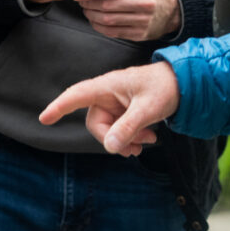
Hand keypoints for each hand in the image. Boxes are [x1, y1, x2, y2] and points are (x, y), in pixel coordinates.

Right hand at [37, 62, 179, 155]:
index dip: (59, 107)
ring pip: (109, 130)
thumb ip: (128, 128)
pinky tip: (147, 138)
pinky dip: (131, 137)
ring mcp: (115, 103)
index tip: (44, 119)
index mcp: (106, 86)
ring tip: (148, 141)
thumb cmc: (165, 87)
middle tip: (137, 147)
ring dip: (126, 140)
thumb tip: (110, 147)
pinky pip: (119, 129)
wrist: (185, 83)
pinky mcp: (124, 111)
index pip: (76, 96)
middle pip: (96, 123)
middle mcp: (106, 94)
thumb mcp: (148, 109)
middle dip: (114, 138)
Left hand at [72, 0, 179, 41]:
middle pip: (107, 6)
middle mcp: (145, 3)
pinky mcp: (140, 34)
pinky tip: (94, 20)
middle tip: (79, 1)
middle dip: (89, 4)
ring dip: (92, 16)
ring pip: (108, 20)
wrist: (169, 9)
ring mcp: (143, 20)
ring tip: (85, 9)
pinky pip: (113, 32)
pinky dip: (99, 27)